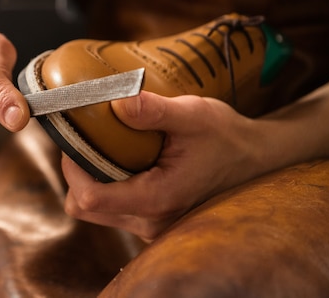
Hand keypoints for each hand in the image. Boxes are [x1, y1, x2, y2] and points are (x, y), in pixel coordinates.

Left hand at [62, 90, 264, 241]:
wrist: (254, 159)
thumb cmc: (225, 137)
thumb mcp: (194, 115)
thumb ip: (154, 111)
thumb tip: (117, 102)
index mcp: (156, 199)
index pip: (89, 198)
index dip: (73, 167)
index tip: (80, 138)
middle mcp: (150, 221)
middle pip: (84, 207)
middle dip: (77, 172)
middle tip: (90, 139)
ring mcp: (150, 225)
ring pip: (95, 210)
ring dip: (91, 179)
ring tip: (107, 146)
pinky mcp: (150, 220)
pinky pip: (112, 209)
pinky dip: (107, 184)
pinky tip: (122, 158)